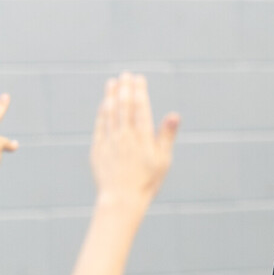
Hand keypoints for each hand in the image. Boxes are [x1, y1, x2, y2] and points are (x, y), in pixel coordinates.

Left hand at [92, 73, 178, 203]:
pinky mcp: (98, 148)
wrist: (122, 200)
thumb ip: (167, 135)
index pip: (141, 107)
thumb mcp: (163, 160)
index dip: (139, 91)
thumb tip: (174, 114)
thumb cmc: (147, 181)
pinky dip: (102, 112)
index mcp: (142, 137)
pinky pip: (100, 124)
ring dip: (111, 95)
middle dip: (125, 88)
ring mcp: (110, 141)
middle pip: (124, 106)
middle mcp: (125, 136)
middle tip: (125, 74)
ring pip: (110, 112)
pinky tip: (104, 103)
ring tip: (112, 82)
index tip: (138, 78)